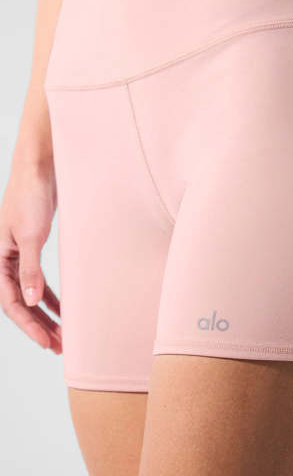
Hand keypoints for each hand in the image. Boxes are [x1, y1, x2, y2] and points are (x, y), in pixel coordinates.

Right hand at [0, 164, 60, 353]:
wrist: (39, 171)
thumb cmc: (30, 198)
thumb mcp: (30, 236)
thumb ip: (29, 270)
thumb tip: (29, 301)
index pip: (10, 303)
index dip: (28, 325)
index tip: (47, 342)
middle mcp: (4, 261)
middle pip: (20, 303)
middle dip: (39, 326)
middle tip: (58, 346)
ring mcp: (19, 256)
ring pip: (30, 294)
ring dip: (46, 314)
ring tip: (63, 334)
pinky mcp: (33, 249)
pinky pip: (39, 280)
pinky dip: (51, 296)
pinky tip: (63, 309)